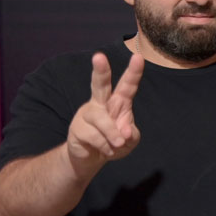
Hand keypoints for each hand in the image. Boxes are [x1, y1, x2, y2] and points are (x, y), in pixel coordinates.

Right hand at [66, 52, 143, 176]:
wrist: (92, 158)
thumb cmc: (115, 143)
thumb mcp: (130, 141)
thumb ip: (131, 134)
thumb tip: (124, 132)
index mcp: (118, 102)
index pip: (127, 85)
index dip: (133, 72)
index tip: (138, 57)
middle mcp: (101, 103)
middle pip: (99, 85)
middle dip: (100, 71)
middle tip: (99, 56)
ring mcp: (87, 114)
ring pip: (102, 121)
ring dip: (113, 136)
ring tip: (117, 145)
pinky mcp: (76, 128)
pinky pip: (95, 137)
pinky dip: (105, 147)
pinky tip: (105, 149)